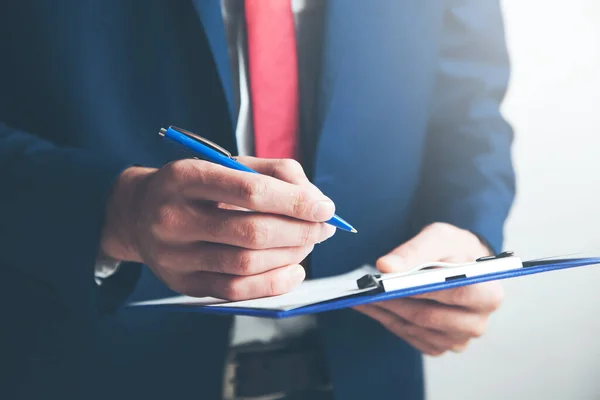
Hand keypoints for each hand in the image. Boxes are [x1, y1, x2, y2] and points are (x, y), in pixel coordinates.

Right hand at [100, 157, 336, 299]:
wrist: (140, 214)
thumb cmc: (196, 186)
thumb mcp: (228, 165)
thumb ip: (275, 174)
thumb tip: (316, 202)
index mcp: (185, 177)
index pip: (249, 191)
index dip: (294, 202)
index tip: (325, 208)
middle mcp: (174, 217)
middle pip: (252, 232)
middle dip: (300, 231)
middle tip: (324, 227)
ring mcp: (175, 256)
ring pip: (247, 263)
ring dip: (292, 255)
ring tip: (309, 243)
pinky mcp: (183, 283)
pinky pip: (236, 291)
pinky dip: (274, 283)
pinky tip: (295, 270)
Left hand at [354, 223, 503, 355]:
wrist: (459, 264)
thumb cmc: (453, 250)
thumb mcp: (438, 238)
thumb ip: (413, 251)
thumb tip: (385, 267)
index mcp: (488, 293)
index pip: (454, 294)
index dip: (421, 289)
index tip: (389, 282)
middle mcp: (477, 322)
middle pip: (429, 317)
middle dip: (395, 302)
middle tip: (367, 290)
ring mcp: (458, 339)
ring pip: (415, 329)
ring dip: (385, 312)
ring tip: (361, 296)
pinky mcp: (440, 346)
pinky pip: (409, 336)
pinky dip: (387, 320)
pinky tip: (370, 306)